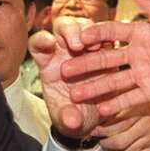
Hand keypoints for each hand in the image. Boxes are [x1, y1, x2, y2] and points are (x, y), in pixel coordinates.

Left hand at [30, 16, 101, 136]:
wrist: (94, 118)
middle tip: (78, 45)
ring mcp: (86, 50)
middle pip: (63, 28)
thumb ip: (68, 119)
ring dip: (91, 33)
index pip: (39, 45)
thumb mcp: (69, 122)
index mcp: (48, 64)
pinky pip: (107, 38)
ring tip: (96, 47)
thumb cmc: (75, 116)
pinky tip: (111, 48)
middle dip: (70, 31)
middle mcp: (65, 51)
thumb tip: (72, 120)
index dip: (41, 40)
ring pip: (85, 28)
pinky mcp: (105, 53)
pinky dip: (108, 40)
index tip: (48, 43)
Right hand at [60, 0, 149, 116]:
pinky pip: (129, 99)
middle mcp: (137, 53)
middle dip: (85, 65)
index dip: (96, 35)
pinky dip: (114, 105)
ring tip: (74, 95)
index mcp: (141, 32)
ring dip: (94, 88)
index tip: (79, 39)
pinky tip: (98, 111)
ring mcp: (142, 73)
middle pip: (105, 60)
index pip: (112, 33)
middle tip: (65, 72)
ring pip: (112, 81)